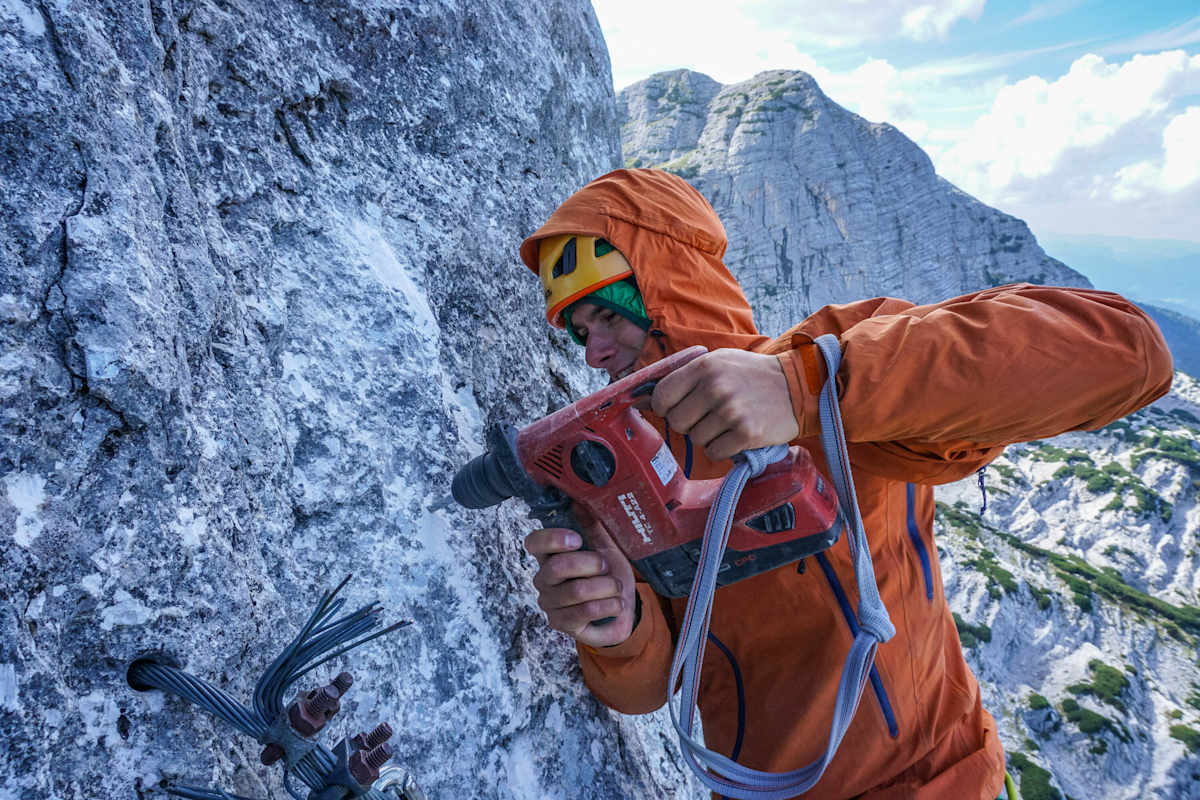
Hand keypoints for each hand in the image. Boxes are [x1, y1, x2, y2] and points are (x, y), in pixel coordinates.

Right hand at [524, 524, 637, 647]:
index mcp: (550, 555)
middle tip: (607, 567)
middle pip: (559, 567)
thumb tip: (580, 502)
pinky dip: (609, 605)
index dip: (553, 539)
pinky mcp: (562, 624)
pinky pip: (586, 612)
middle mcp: (543, 579)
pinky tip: (617, 604)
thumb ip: (594, 527)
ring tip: (617, 588)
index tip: (577, 540)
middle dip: (592, 564)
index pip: (534, 542)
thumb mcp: (607, 547)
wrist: (622, 607)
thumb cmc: (609, 575)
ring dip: (606, 587)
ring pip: (577, 591)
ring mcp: (550, 604)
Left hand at [651, 348, 799, 461]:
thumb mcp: (720, 361)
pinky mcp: (746, 433)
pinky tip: (736, 435)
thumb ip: (689, 376)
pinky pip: (714, 453)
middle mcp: (715, 387)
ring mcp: (731, 411)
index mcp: (704, 367)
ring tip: (727, 423)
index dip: (665, 408)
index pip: (662, 396)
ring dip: (709, 436)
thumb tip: (651, 398)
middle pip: (677, 422)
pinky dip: (722, 448)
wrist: (797, 386)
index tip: (676, 409)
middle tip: (707, 417)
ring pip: (696, 439)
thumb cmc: (752, 376)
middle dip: (688, 424)